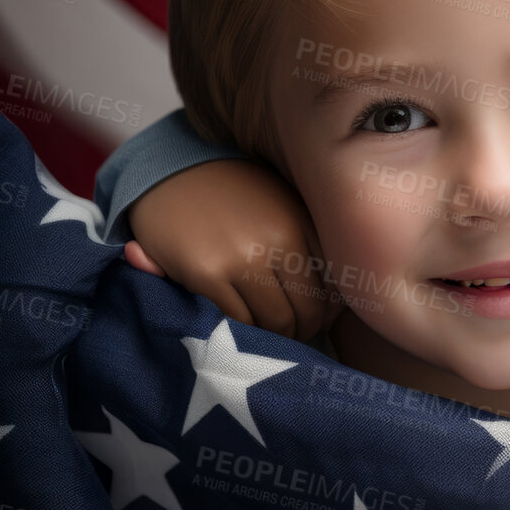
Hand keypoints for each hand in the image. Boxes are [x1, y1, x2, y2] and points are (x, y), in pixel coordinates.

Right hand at [124, 159, 337, 340]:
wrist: (173, 173)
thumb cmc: (234, 195)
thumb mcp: (282, 207)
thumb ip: (308, 245)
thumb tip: (336, 302)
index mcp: (300, 225)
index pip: (333, 286)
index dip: (330, 312)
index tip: (321, 320)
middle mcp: (277, 243)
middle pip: (307, 309)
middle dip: (305, 330)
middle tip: (296, 336)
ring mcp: (241, 260)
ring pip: (275, 321)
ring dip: (276, 336)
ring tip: (271, 336)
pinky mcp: (206, 274)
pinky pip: (238, 319)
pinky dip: (245, 331)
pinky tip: (244, 328)